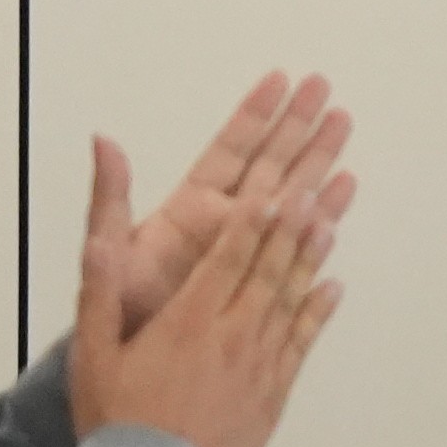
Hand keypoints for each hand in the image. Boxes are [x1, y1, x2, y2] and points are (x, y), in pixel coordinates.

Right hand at [74, 126, 345, 446]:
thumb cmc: (116, 421)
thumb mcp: (92, 353)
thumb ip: (99, 291)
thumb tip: (99, 240)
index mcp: (188, 320)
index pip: (227, 256)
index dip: (253, 220)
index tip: (273, 189)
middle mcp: (230, 335)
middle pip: (268, 269)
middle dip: (291, 226)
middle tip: (314, 189)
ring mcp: (258, 365)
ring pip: (291, 300)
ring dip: (311, 258)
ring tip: (330, 221)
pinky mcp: (273, 394)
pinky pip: (301, 344)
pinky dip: (318, 312)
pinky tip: (332, 288)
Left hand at [86, 73, 352, 344]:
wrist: (140, 367)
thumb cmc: (122, 308)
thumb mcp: (109, 248)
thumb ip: (110, 197)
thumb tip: (102, 140)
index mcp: (193, 207)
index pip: (230, 150)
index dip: (254, 115)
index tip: (280, 79)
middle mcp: (227, 220)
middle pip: (270, 162)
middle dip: (297, 124)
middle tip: (324, 87)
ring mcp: (251, 248)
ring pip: (293, 193)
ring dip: (318, 160)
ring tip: (344, 123)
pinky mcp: (269, 279)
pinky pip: (303, 240)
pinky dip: (325, 215)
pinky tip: (344, 191)